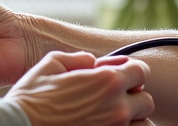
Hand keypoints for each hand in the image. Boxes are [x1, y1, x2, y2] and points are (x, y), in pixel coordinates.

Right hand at [6, 51, 152, 125]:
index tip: (117, 77)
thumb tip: (91, 61)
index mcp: (107, 81)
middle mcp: (117, 108)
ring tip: (109, 119)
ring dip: (132, 121)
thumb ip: (78, 58)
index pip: (141, 72)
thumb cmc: (31, 98)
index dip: (130, 72)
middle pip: (146, 101)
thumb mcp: (51, 63)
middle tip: (110, 100)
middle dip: (132, 98)